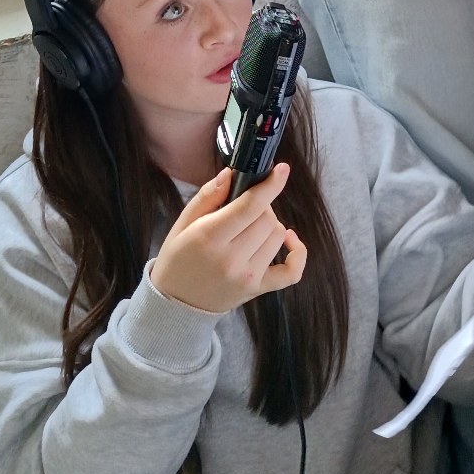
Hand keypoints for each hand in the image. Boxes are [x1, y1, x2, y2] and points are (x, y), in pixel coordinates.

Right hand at [150, 163, 305, 313]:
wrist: (176, 304)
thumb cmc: (177, 258)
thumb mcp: (182, 223)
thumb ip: (207, 196)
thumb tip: (231, 174)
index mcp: (210, 237)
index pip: (250, 206)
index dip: (270, 185)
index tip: (281, 169)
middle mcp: (232, 259)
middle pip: (268, 219)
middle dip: (260, 207)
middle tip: (243, 210)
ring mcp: (248, 277)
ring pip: (278, 236)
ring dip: (270, 225)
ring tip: (250, 229)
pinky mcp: (259, 290)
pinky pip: (292, 271)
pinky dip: (297, 252)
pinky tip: (289, 239)